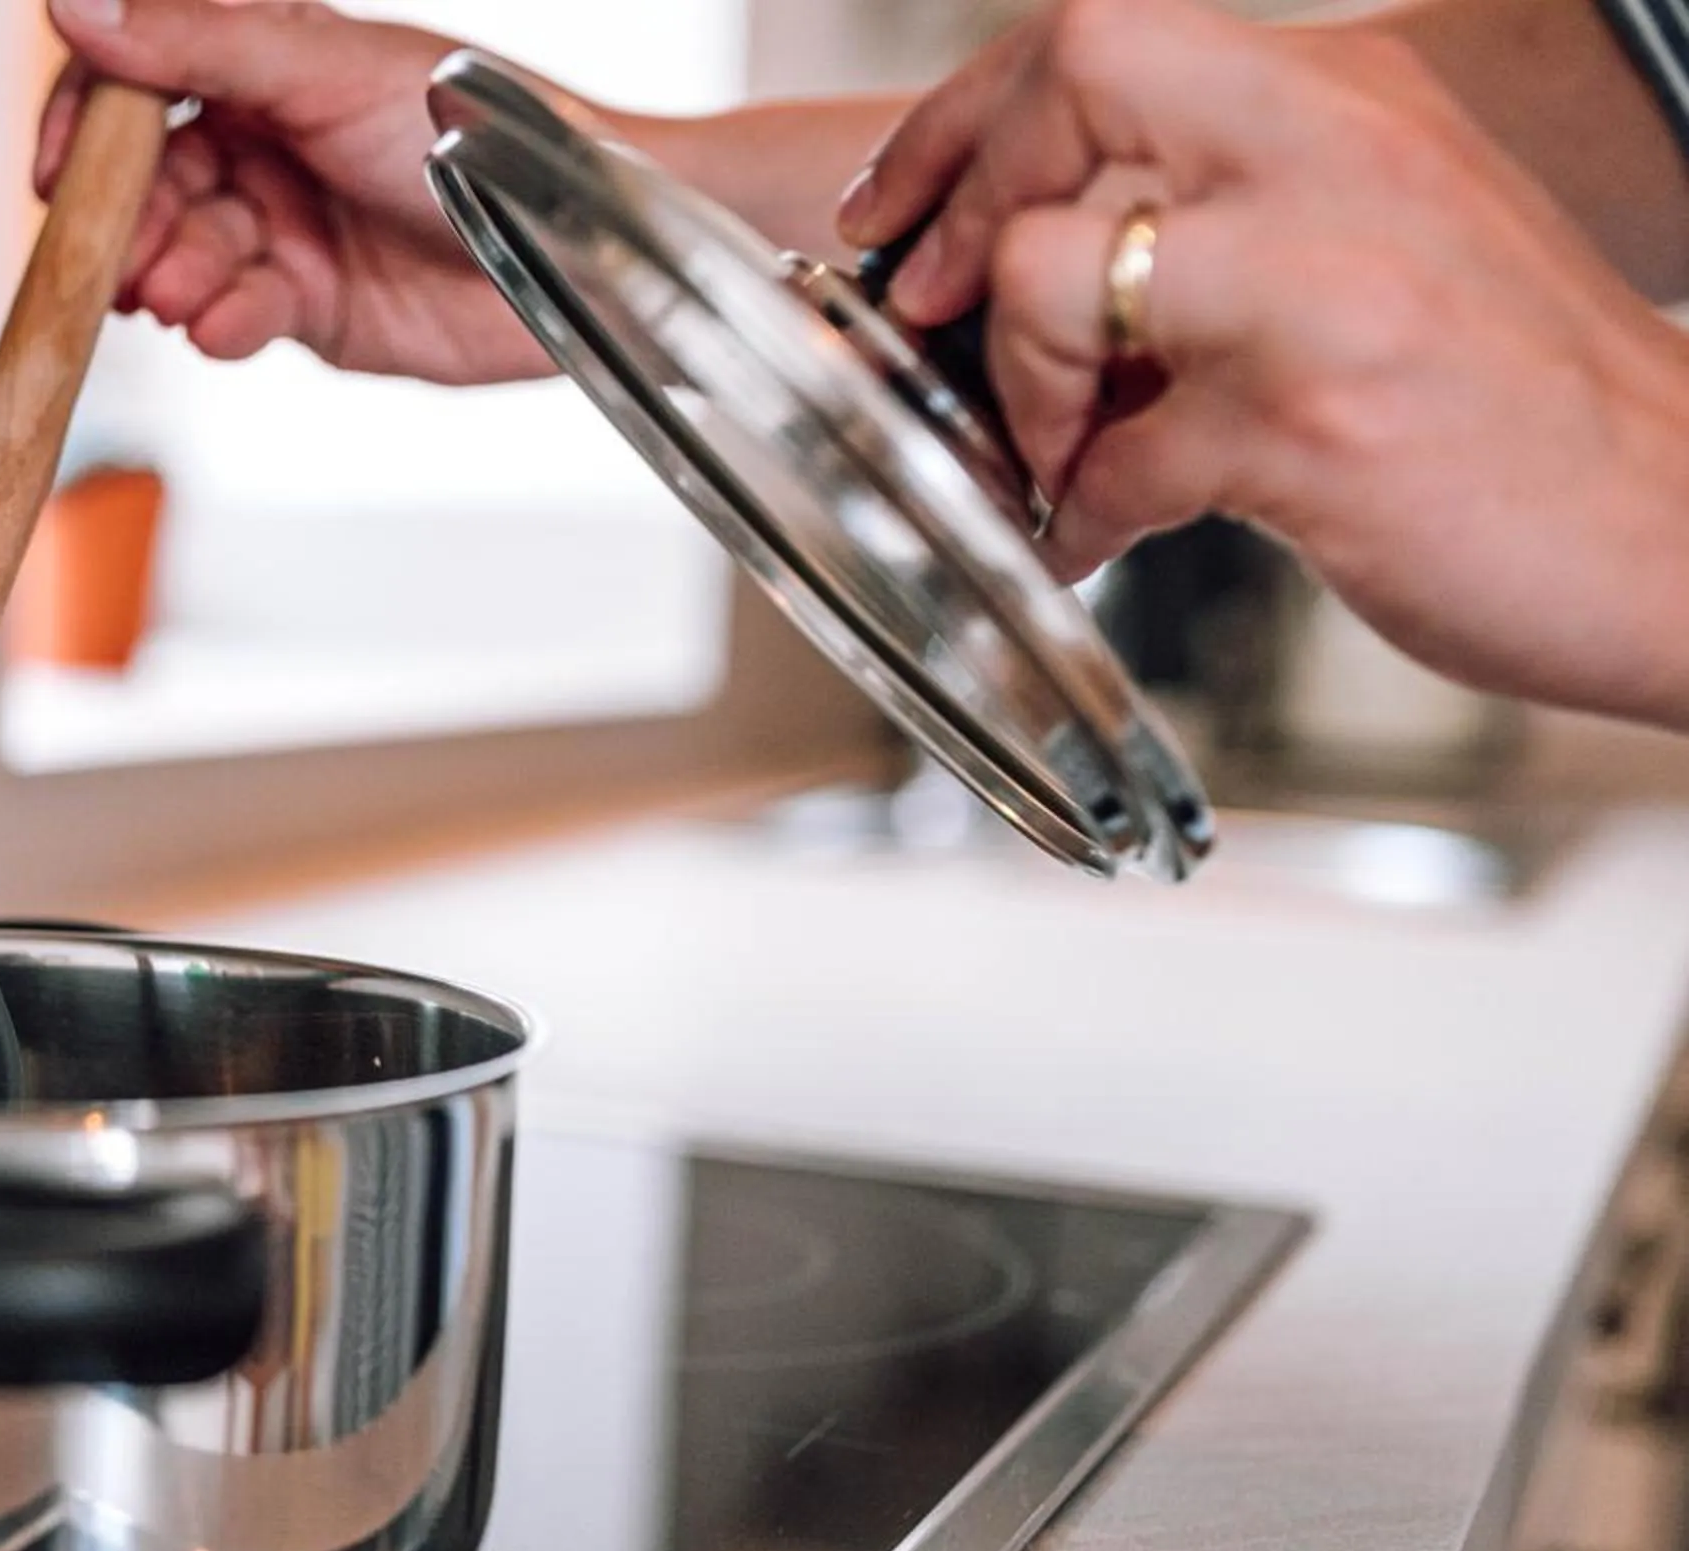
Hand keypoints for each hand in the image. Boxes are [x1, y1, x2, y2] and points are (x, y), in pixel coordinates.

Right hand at [37, 0, 556, 383]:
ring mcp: (281, 225)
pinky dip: (224, 321)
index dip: (83, 124)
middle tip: (120, 256)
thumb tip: (76, 4)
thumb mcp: (323, 68)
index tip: (56, 171)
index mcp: (261, 63)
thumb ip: (196, 42)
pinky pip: (234, 314)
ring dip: (174, 275)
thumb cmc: (480, 127)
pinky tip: (231, 322)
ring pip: (183, 254)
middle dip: (127, 223)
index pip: (133, 82)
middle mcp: (262, 141)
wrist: (570, 239)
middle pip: (145, 182)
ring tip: (186, 291)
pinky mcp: (307, 306)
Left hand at [840, 0, 1688, 723]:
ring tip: (1059, 454)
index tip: (906, 202)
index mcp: (1353, 102)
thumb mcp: (1392, 240)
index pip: (1109, 32)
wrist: (1676, 529)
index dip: (971, 114)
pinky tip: (1100, 533)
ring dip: (1017, 385)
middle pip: (1081, 69)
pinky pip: (1112, 461)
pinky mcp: (1312, 429)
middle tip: (942, 295)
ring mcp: (1325, 290)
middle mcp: (1343, 160)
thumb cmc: (1523, 406)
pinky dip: (1078, 513)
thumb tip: (1050, 243)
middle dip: (966, 187)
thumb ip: (1238, 213)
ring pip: (1056, 272)